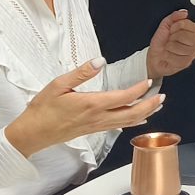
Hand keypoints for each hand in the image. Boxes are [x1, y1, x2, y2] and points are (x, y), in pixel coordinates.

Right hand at [5, 59, 163, 157]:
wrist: (32, 133)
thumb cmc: (43, 109)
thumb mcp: (59, 85)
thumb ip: (81, 73)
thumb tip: (99, 61)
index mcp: (91, 104)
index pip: (122, 97)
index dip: (138, 90)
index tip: (148, 81)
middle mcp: (97, 117)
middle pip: (131, 113)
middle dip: (150, 105)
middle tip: (162, 96)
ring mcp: (96, 126)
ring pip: (127, 122)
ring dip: (144, 113)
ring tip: (157, 106)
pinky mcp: (92, 130)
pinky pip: (117, 126)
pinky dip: (131, 122)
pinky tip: (137, 119)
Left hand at [145, 10, 194, 80]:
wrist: (155, 56)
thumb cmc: (161, 41)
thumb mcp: (165, 25)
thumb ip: (174, 16)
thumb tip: (183, 12)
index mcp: (192, 30)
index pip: (187, 24)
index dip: (176, 26)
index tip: (172, 29)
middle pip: (184, 36)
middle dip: (172, 37)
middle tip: (170, 40)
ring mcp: (192, 53)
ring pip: (180, 47)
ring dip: (170, 47)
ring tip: (169, 48)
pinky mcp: (187, 62)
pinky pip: (177, 58)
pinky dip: (169, 56)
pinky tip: (169, 55)